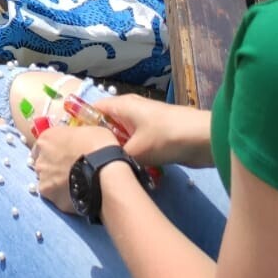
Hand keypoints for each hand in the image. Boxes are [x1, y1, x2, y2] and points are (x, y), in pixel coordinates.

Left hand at [31, 124, 117, 210]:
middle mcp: (40, 160)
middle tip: (70, 172)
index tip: (62, 157)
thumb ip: (73, 139)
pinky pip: (59, 199)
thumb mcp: (84, 131)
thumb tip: (75, 144)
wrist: (106, 172)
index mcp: (46, 140)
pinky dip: (67, 198)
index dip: (52, 152)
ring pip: (49, 183)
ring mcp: (45, 181)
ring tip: (77, 186)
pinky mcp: (54, 200)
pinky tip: (80, 196)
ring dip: (58, 185)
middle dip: (54, 169)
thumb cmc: (98, 146)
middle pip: (43, 166)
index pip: (42, 147)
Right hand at [88, 94, 210, 167]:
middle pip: (107, 125)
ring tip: (108, 170)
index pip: (94, 110)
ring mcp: (143, 124)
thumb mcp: (136, 150)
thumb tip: (102, 164)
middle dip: (101, 142)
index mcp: (122, 105)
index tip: (75, 145)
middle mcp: (129, 111)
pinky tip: (129, 172)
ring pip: (122, 138)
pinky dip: (132, 157)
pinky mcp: (154, 137)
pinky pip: (135, 146)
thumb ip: (116, 156)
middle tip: (91, 162)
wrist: (202, 139)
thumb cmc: (165, 137)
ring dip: (119, 152)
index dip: (83, 124)